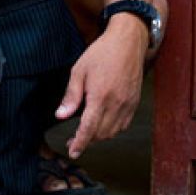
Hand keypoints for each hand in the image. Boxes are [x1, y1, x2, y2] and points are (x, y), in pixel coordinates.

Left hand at [54, 13, 147, 157]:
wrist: (128, 42)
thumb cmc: (102, 53)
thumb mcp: (79, 70)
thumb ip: (71, 96)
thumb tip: (61, 115)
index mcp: (100, 97)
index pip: (89, 128)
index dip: (80, 143)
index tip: (73, 152)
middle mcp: (116, 104)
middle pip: (101, 134)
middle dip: (87, 141)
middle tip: (73, 140)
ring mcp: (128, 104)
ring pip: (113, 132)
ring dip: (99, 136)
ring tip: (87, 132)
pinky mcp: (134, 102)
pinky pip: (123, 124)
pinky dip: (112, 129)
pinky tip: (103, 124)